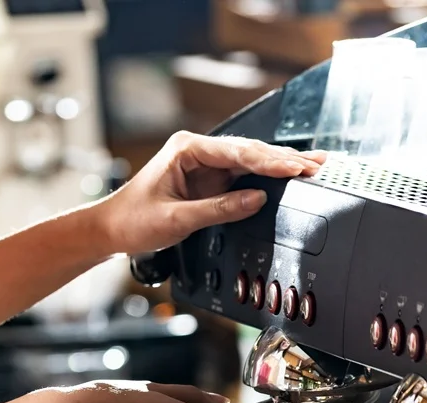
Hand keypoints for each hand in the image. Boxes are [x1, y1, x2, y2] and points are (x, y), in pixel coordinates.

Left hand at [92, 132, 325, 255]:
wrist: (111, 230)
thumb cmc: (132, 220)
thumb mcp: (176, 219)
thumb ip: (218, 209)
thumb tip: (256, 200)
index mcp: (187, 148)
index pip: (237, 152)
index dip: (269, 161)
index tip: (294, 168)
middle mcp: (199, 151)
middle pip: (250, 151)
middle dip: (284, 159)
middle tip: (315, 165)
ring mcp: (206, 165)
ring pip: (251, 161)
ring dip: (280, 166)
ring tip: (313, 166)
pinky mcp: (210, 181)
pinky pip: (244, 176)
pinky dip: (267, 177)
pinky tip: (289, 175)